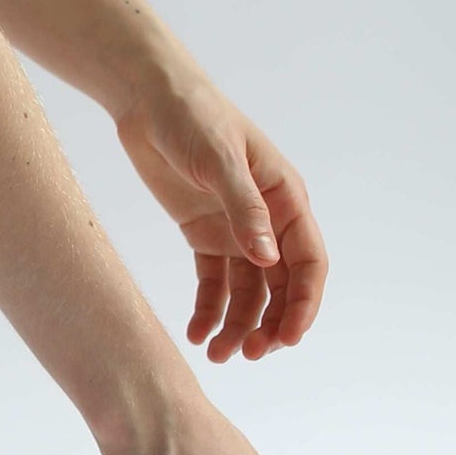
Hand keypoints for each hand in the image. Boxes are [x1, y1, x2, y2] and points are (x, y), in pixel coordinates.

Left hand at [111, 65, 327, 363]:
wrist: (147, 99)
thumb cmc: (192, 116)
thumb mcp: (219, 160)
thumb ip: (244, 209)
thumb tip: (269, 261)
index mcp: (285, 199)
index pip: (308, 263)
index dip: (303, 304)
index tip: (288, 340)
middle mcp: (266, 219)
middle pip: (279, 286)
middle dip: (269, 324)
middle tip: (247, 355)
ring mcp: (234, 229)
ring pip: (246, 291)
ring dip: (237, 324)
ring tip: (216, 355)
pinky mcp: (202, 233)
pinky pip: (213, 282)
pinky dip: (207, 309)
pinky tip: (196, 333)